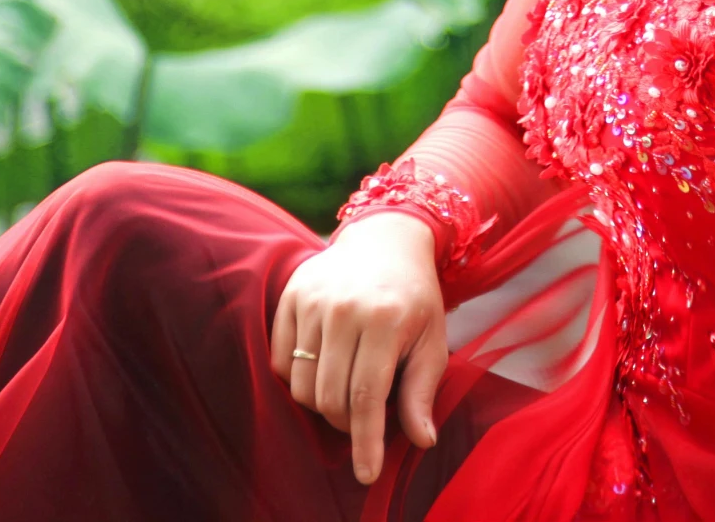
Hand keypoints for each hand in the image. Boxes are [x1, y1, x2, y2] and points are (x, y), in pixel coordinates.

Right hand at [270, 211, 448, 484]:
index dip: (365, 442)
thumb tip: (422, 441)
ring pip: (302, 385)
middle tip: (365, 416)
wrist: (387, 240)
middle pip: (330, 397)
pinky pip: (281, 362)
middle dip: (347, 423)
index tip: (366, 473)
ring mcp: (312, 301)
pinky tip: (324, 368)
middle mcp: (344, 309)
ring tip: (347, 391)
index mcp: (385, 320)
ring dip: (322, 404)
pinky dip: (299, 379)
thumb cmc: (415, 298)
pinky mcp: (290, 297)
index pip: (366, 397)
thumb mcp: (432, 341)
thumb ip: (422, 392)